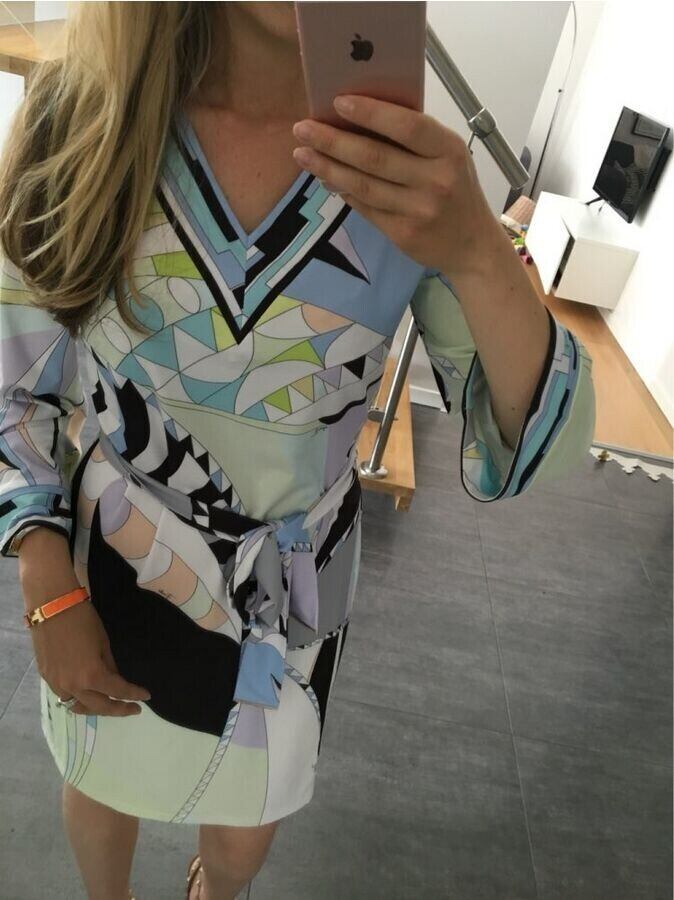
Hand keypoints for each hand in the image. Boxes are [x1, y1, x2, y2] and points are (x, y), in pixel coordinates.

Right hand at [19, 528, 151, 716]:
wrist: (51, 606)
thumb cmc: (82, 619)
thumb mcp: (103, 642)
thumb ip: (110, 666)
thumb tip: (115, 681)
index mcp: (91, 675)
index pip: (118, 691)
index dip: (133, 695)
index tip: (145, 697)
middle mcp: (73, 686)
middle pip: (98, 707)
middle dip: (118, 710)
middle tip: (133, 709)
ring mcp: (56, 684)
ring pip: (77, 707)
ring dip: (95, 708)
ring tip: (109, 705)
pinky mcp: (45, 678)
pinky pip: (64, 696)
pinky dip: (77, 699)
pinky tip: (86, 694)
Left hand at [292, 94, 502, 277]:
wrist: (474, 246)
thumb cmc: (457, 192)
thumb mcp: (449, 158)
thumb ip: (416, 141)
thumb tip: (360, 119)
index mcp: (449, 151)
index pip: (407, 126)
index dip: (370, 113)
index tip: (336, 102)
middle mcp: (435, 180)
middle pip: (375, 157)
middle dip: (333, 141)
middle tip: (302, 129)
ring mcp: (418, 210)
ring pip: (364, 185)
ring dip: (328, 168)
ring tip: (302, 154)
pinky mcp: (403, 234)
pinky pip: (365, 208)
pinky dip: (343, 191)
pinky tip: (325, 178)